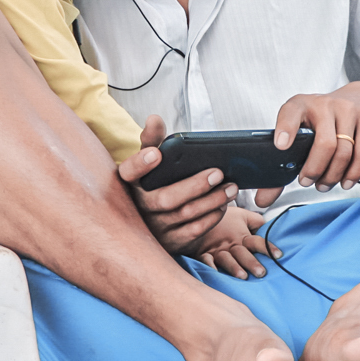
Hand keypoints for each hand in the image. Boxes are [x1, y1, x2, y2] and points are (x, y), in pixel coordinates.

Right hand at [119, 115, 238, 256]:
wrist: (158, 217)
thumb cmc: (157, 181)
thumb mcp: (152, 161)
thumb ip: (153, 139)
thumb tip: (154, 119)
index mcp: (131, 182)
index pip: (129, 171)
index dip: (140, 164)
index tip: (155, 154)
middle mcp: (139, 206)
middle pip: (166, 198)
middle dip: (195, 186)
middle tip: (218, 173)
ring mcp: (154, 227)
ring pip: (185, 215)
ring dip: (212, 200)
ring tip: (230, 187)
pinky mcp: (170, 241)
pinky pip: (194, 231)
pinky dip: (212, 217)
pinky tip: (223, 205)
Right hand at [194, 205, 280, 278]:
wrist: (200, 214)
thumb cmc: (224, 218)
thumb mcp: (242, 215)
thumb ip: (257, 221)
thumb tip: (270, 228)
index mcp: (241, 235)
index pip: (257, 241)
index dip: (268, 247)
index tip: (278, 255)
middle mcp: (230, 244)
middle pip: (242, 253)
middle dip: (251, 262)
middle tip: (261, 272)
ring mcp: (216, 249)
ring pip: (226, 258)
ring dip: (234, 267)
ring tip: (242, 276)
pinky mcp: (203, 253)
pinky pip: (206, 260)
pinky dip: (209, 266)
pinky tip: (215, 273)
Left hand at [255, 82, 359, 207]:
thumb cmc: (321, 123)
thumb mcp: (299, 133)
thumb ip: (281, 167)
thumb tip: (262, 200)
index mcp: (300, 105)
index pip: (290, 113)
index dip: (285, 129)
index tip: (280, 146)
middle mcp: (324, 104)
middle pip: (324, 144)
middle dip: (314, 169)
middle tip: (307, 182)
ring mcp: (349, 110)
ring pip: (344, 151)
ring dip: (332, 175)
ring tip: (324, 184)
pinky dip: (353, 173)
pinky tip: (344, 182)